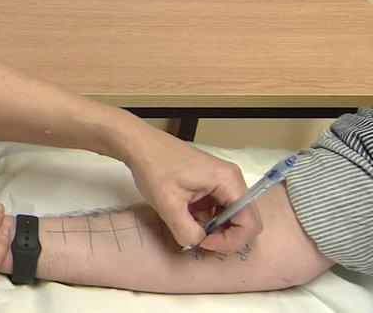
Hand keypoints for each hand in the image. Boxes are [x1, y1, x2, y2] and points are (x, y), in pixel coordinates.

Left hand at [126, 130, 261, 251]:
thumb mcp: (167, 204)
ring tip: (186, 223)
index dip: (231, 241)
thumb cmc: (154, 169)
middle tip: (197, 238)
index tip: (204, 242)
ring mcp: (222, 181)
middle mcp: (232, 180)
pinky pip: (218, 208)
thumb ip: (186, 230)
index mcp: (228, 181)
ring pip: (230, 216)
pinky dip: (205, 218)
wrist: (140, 146)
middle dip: (223, 235)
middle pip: (243, 220)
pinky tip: (185, 215)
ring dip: (213, 227)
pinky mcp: (211, 183)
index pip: (249, 223)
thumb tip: (197, 243)